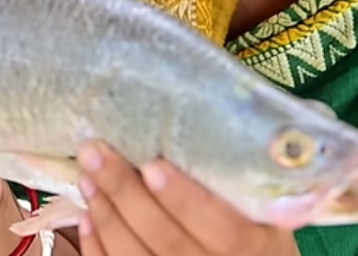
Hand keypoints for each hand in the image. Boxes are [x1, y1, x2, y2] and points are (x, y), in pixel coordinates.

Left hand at [74, 141, 301, 255]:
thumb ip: (248, 176)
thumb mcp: (269, 210)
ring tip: (88, 175)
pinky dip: (99, 246)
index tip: (153, 164)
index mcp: (257, 246)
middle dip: (127, 194)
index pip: (224, 227)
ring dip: (108, 215)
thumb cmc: (259, 232)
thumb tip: (222, 114)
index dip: (185, 199)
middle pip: (168, 240)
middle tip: (96, 152)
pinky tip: (88, 214)